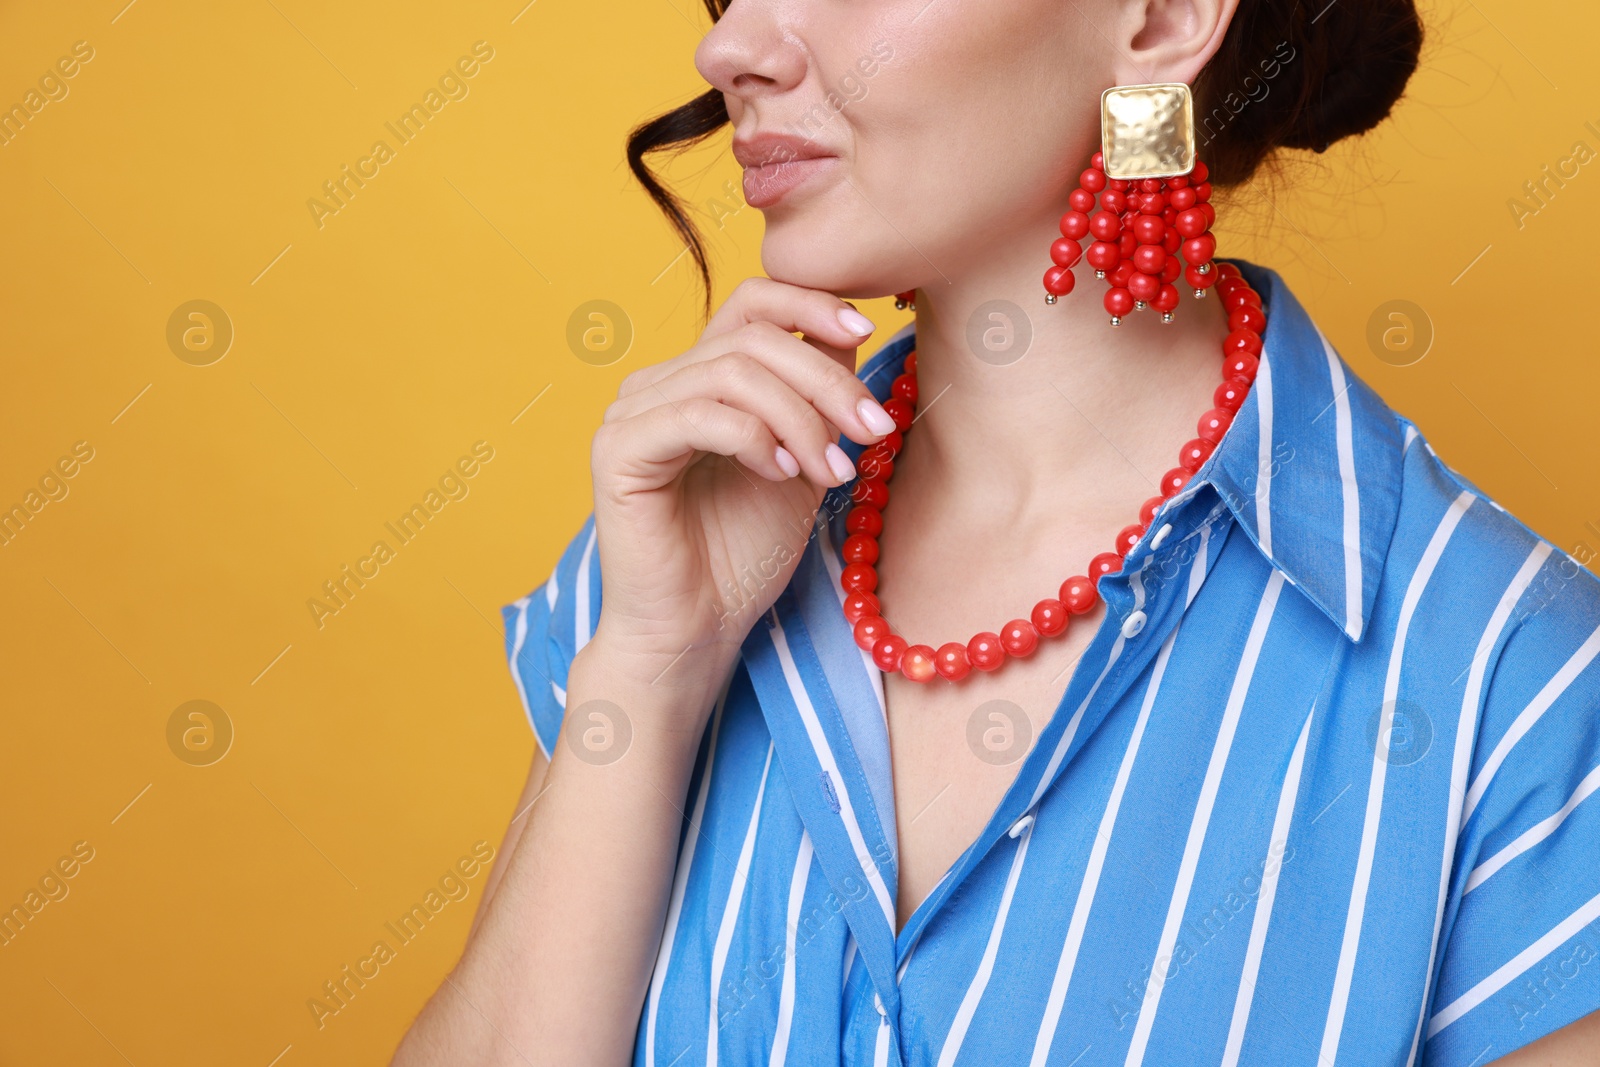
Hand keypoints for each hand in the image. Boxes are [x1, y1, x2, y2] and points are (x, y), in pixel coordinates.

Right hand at [587, 277, 895, 685]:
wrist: (697, 630)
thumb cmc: (744, 553)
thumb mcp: (802, 459)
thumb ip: (815, 395)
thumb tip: (846, 330)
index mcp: (697, 378)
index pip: (751, 302)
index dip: (810, 303)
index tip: (865, 329)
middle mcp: (658, 384)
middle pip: (754, 338)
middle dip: (827, 381)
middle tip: (873, 431)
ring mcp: (631, 413)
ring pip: (733, 373)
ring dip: (799, 418)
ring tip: (831, 471)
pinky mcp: (618, 450)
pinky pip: (697, 414)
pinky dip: (754, 439)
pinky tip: (781, 475)